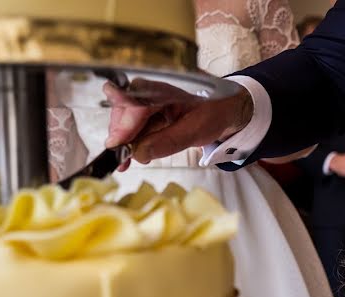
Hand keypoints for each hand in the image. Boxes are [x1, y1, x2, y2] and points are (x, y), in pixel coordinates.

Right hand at [104, 79, 253, 167]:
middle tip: (122, 159)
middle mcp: (153, 90)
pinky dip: (130, 142)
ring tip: (125, 162)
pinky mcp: (149, 112)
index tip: (117, 143)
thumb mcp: (196, 130)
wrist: (227, 108)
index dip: (124, 123)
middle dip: (121, 134)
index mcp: (166, 87)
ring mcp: (149, 100)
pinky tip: (127, 158)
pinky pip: (134, 126)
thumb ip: (169, 141)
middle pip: (124, 109)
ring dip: (123, 141)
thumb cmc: (215, 113)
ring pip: (125, 119)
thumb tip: (139, 153)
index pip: (136, 101)